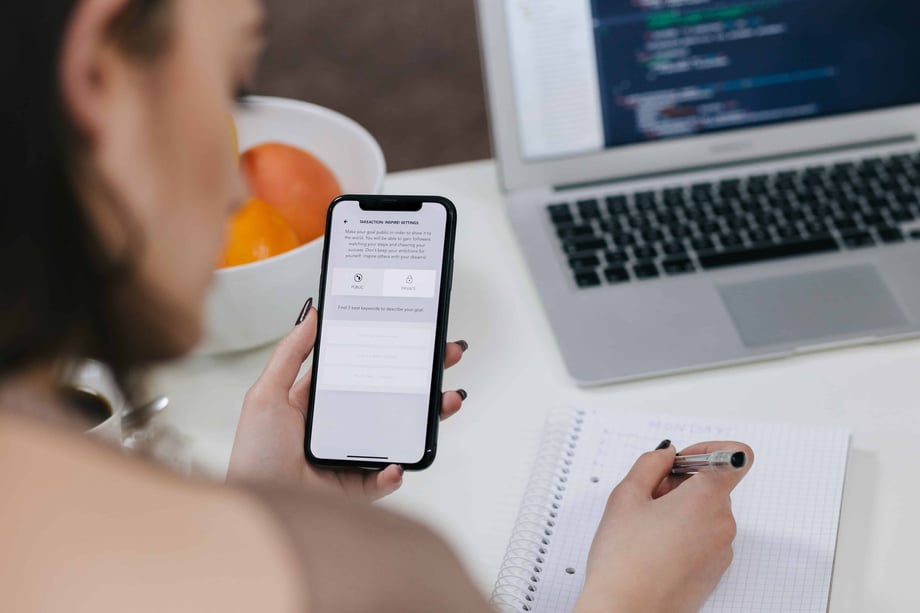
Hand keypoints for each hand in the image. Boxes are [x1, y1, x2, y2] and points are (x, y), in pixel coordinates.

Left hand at [227, 304, 468, 500]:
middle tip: (446, 356)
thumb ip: (290, 353)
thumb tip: (311, 315)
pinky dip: (396, 471)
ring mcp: (353, 456)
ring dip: (428, 418)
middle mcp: (341, 427)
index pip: (364, 371)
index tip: (413, 333)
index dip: (390, 353)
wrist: (256, 503)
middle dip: (423, 377)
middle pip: (391, 397)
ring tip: (447, 401)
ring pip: (400, 433)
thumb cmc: (255, 453)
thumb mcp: (266, 393)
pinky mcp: (358, 487)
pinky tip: (397, 462)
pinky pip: (386, 478)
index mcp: (320, 402)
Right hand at [575, 441, 753, 612]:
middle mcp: (723, 523)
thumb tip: (666, 455)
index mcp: (707, 499)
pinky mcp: (714, 571)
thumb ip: (650, 463)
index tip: (684, 459)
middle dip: (681, 484)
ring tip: (646, 527)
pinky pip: (704, 538)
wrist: (626, 611)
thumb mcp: (627, 495)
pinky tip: (654, 547)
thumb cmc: (625, 560)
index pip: (736, 456)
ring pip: (706, 512)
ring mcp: (722, 550)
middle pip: (713, 485)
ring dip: (681, 509)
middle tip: (648, 498)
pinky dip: (684, 533)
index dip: (708, 450)